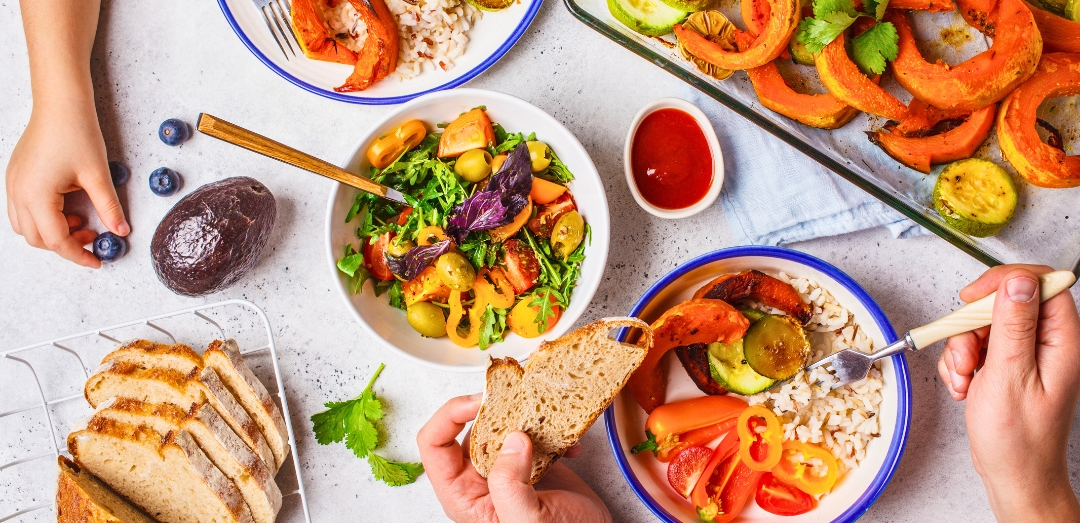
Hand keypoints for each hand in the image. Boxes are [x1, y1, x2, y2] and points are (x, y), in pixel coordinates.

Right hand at [6, 100, 127, 267]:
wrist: (60, 104)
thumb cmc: (77, 133)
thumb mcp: (98, 175)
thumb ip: (109, 207)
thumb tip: (122, 231)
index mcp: (36, 196)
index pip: (56, 240)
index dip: (78, 254)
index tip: (97, 261)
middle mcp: (18, 193)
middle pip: (37, 238)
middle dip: (66, 244)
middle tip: (93, 237)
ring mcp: (12, 184)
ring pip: (26, 226)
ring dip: (52, 231)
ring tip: (81, 220)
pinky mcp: (15, 176)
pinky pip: (22, 209)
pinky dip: (43, 217)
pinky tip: (67, 206)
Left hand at [417, 394, 611, 522]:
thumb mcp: (527, 520)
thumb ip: (510, 484)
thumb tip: (513, 440)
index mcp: (464, 495)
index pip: (434, 445)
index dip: (449, 416)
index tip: (479, 401)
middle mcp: (479, 479)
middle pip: (468, 428)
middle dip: (494, 409)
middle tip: (517, 397)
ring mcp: (506, 469)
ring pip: (501, 426)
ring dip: (525, 416)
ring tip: (546, 416)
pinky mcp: (532, 463)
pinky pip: (532, 433)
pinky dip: (552, 431)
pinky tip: (569, 445)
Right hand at [939, 264, 1079, 520]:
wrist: (1013, 475)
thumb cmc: (1018, 440)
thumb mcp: (1009, 376)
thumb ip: (1013, 325)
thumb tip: (1018, 282)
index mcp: (1061, 342)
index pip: (1042, 285)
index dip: (1006, 282)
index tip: (975, 297)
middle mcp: (1047, 344)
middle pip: (1005, 304)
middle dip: (973, 326)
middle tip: (967, 353)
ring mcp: (1026, 355)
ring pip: (984, 325)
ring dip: (962, 348)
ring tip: (965, 379)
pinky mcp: (1006, 365)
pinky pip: (976, 346)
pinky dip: (961, 363)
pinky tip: (964, 386)